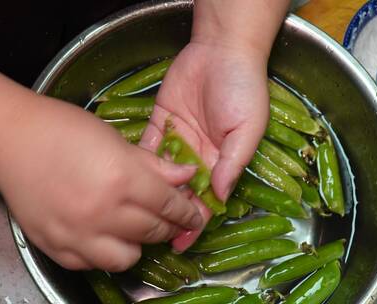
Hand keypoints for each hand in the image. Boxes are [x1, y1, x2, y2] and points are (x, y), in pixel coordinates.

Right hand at [0, 97, 202, 270]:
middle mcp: (102, 212)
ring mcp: (77, 234)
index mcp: (122, 179)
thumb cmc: (62, 130)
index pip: (169, 205)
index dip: (186, 212)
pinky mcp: (56, 247)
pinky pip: (92, 265)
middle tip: (171, 221)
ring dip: (139, 245)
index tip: (193, 215)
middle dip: (170, 227)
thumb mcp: (115, 139)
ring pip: (127, 258)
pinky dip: (104, 253)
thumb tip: (186, 176)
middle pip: (153, 232)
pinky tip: (104, 235)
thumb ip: (153, 164)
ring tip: (135, 230)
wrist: (11, 140)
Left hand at [139, 42, 269, 249]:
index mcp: (221, 161)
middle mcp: (198, 155)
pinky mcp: (161, 121)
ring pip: (161, 174)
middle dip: (168, 214)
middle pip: (180, 192)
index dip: (194, 222)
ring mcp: (178, 139)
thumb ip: (233, 163)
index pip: (206, 200)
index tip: (181, 242)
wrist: (221, 50)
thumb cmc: (243, 88)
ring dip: (151, 193)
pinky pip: (148, 147)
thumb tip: (218, 197)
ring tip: (135, 213)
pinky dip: (140, 163)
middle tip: (150, 234)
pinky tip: (129, 179)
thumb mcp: (247, 129)